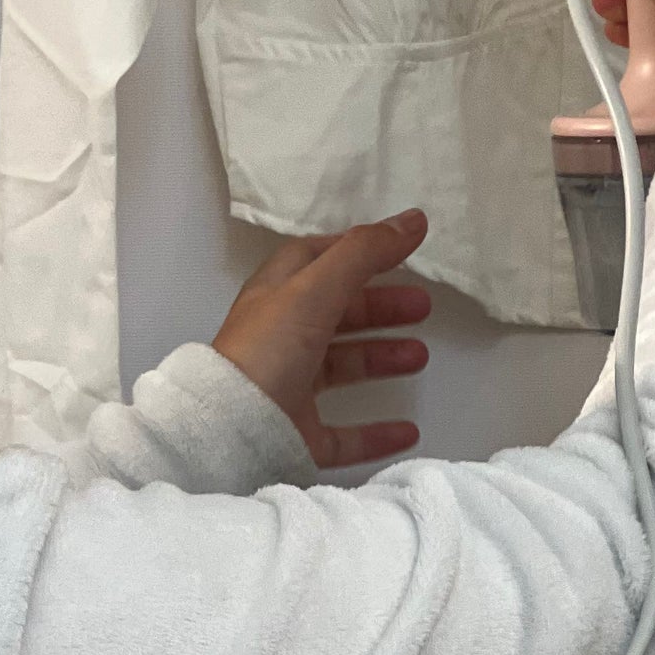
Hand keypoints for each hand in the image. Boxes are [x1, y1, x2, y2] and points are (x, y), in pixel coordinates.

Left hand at [212, 209, 430, 469]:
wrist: (230, 431)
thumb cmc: (269, 350)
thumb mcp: (314, 289)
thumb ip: (363, 253)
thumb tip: (413, 219)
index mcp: (275, 297)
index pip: (313, 260)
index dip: (353, 251)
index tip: (396, 249)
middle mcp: (279, 339)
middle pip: (335, 314)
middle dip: (379, 307)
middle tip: (423, 307)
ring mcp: (287, 390)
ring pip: (340, 367)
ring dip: (380, 358)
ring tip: (420, 356)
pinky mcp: (296, 436)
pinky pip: (342, 435)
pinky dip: (376, 432)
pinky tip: (408, 432)